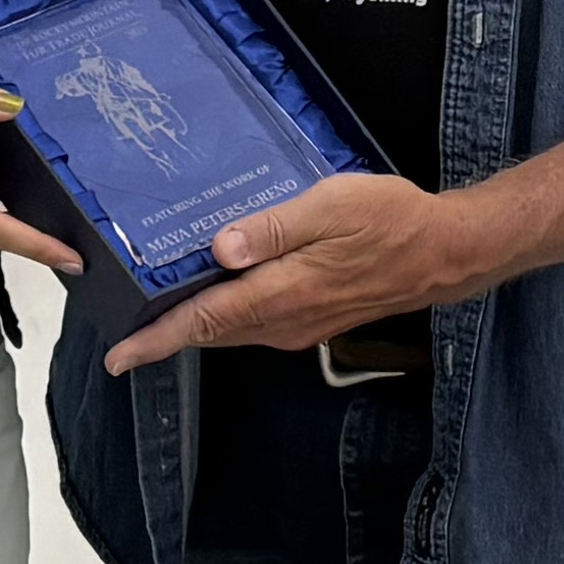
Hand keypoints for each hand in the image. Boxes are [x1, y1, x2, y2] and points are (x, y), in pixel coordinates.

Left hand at [103, 172, 496, 371]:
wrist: (445, 253)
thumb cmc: (392, 220)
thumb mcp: (331, 206)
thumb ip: (272, 228)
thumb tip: (220, 248)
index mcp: (284, 292)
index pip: (205, 321)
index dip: (156, 341)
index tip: (118, 357)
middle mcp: (287, 321)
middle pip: (211, 332)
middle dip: (165, 333)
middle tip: (123, 328)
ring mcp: (302, 326)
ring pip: (233, 331)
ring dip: (196, 325)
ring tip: (159, 309)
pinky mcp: (315, 321)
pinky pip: (257, 324)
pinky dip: (229, 315)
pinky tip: (222, 290)